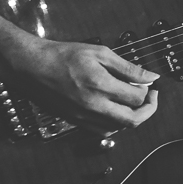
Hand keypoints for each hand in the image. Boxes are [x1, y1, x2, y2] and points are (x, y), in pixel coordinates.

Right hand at [10, 38, 159, 132]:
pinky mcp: (74, 121)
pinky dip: (114, 123)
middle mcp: (93, 106)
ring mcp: (82, 117)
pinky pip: (102, 130)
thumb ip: (128, 68)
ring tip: (131, 101)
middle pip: (133, 120)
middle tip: (150, 97)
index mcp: (101, 86)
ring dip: (131, 116)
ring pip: (118, 128)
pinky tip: (114, 109)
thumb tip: (151, 77)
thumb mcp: (100, 53)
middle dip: (148, 109)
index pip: (138, 98)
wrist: (31, 66)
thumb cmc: (64, 56)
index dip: (148, 91)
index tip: (148, 83)